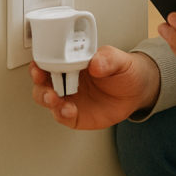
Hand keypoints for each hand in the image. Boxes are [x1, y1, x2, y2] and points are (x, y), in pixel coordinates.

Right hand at [30, 46, 159, 129]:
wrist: (137, 91)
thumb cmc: (125, 71)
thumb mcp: (120, 60)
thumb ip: (108, 59)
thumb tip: (95, 63)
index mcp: (73, 63)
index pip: (49, 62)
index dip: (40, 65)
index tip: (38, 67)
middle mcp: (67, 80)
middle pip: (43, 84)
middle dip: (40, 86)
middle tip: (48, 88)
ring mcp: (70, 98)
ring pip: (48, 100)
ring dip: (48, 100)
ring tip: (55, 100)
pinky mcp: (75, 115)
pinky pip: (62, 116)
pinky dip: (62, 114)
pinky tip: (69, 111)